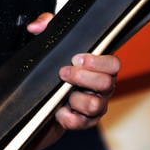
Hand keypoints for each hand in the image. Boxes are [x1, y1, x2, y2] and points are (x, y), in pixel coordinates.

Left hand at [27, 13, 119, 130]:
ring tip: (62, 93)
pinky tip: (59, 110)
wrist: (43, 99)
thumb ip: (47, 26)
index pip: (114, 64)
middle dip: (82, 77)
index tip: (76, 58)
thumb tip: (36, 27)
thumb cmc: (55, 67)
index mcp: (100, 67)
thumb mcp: (52, 44)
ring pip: (95, 105)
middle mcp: (102, 88)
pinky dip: (68, 117)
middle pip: (106, 83)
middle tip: (63, 73)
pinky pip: (81, 123)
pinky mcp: (84, 123)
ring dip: (76, 98)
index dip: (98, 61)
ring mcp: (96, 106)